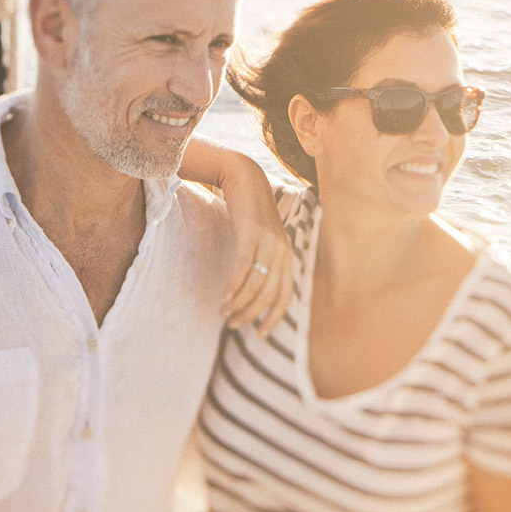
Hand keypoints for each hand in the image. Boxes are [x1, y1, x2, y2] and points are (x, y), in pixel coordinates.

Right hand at [219, 168, 291, 336]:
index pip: (285, 296)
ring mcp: (269, 241)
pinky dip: (235, 283)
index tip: (260, 335)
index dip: (274, 318)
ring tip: (223, 312)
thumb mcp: (261, 239)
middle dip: (251, 314)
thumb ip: (261, 262)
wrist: (244, 177)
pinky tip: (225, 295)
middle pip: (269, 294)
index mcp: (287, 256)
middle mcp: (282, 251)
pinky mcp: (252, 232)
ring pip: (256, 283)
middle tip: (233, 324)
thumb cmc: (249, 212)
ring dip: (239, 302)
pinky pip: (244, 264)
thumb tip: (250, 291)